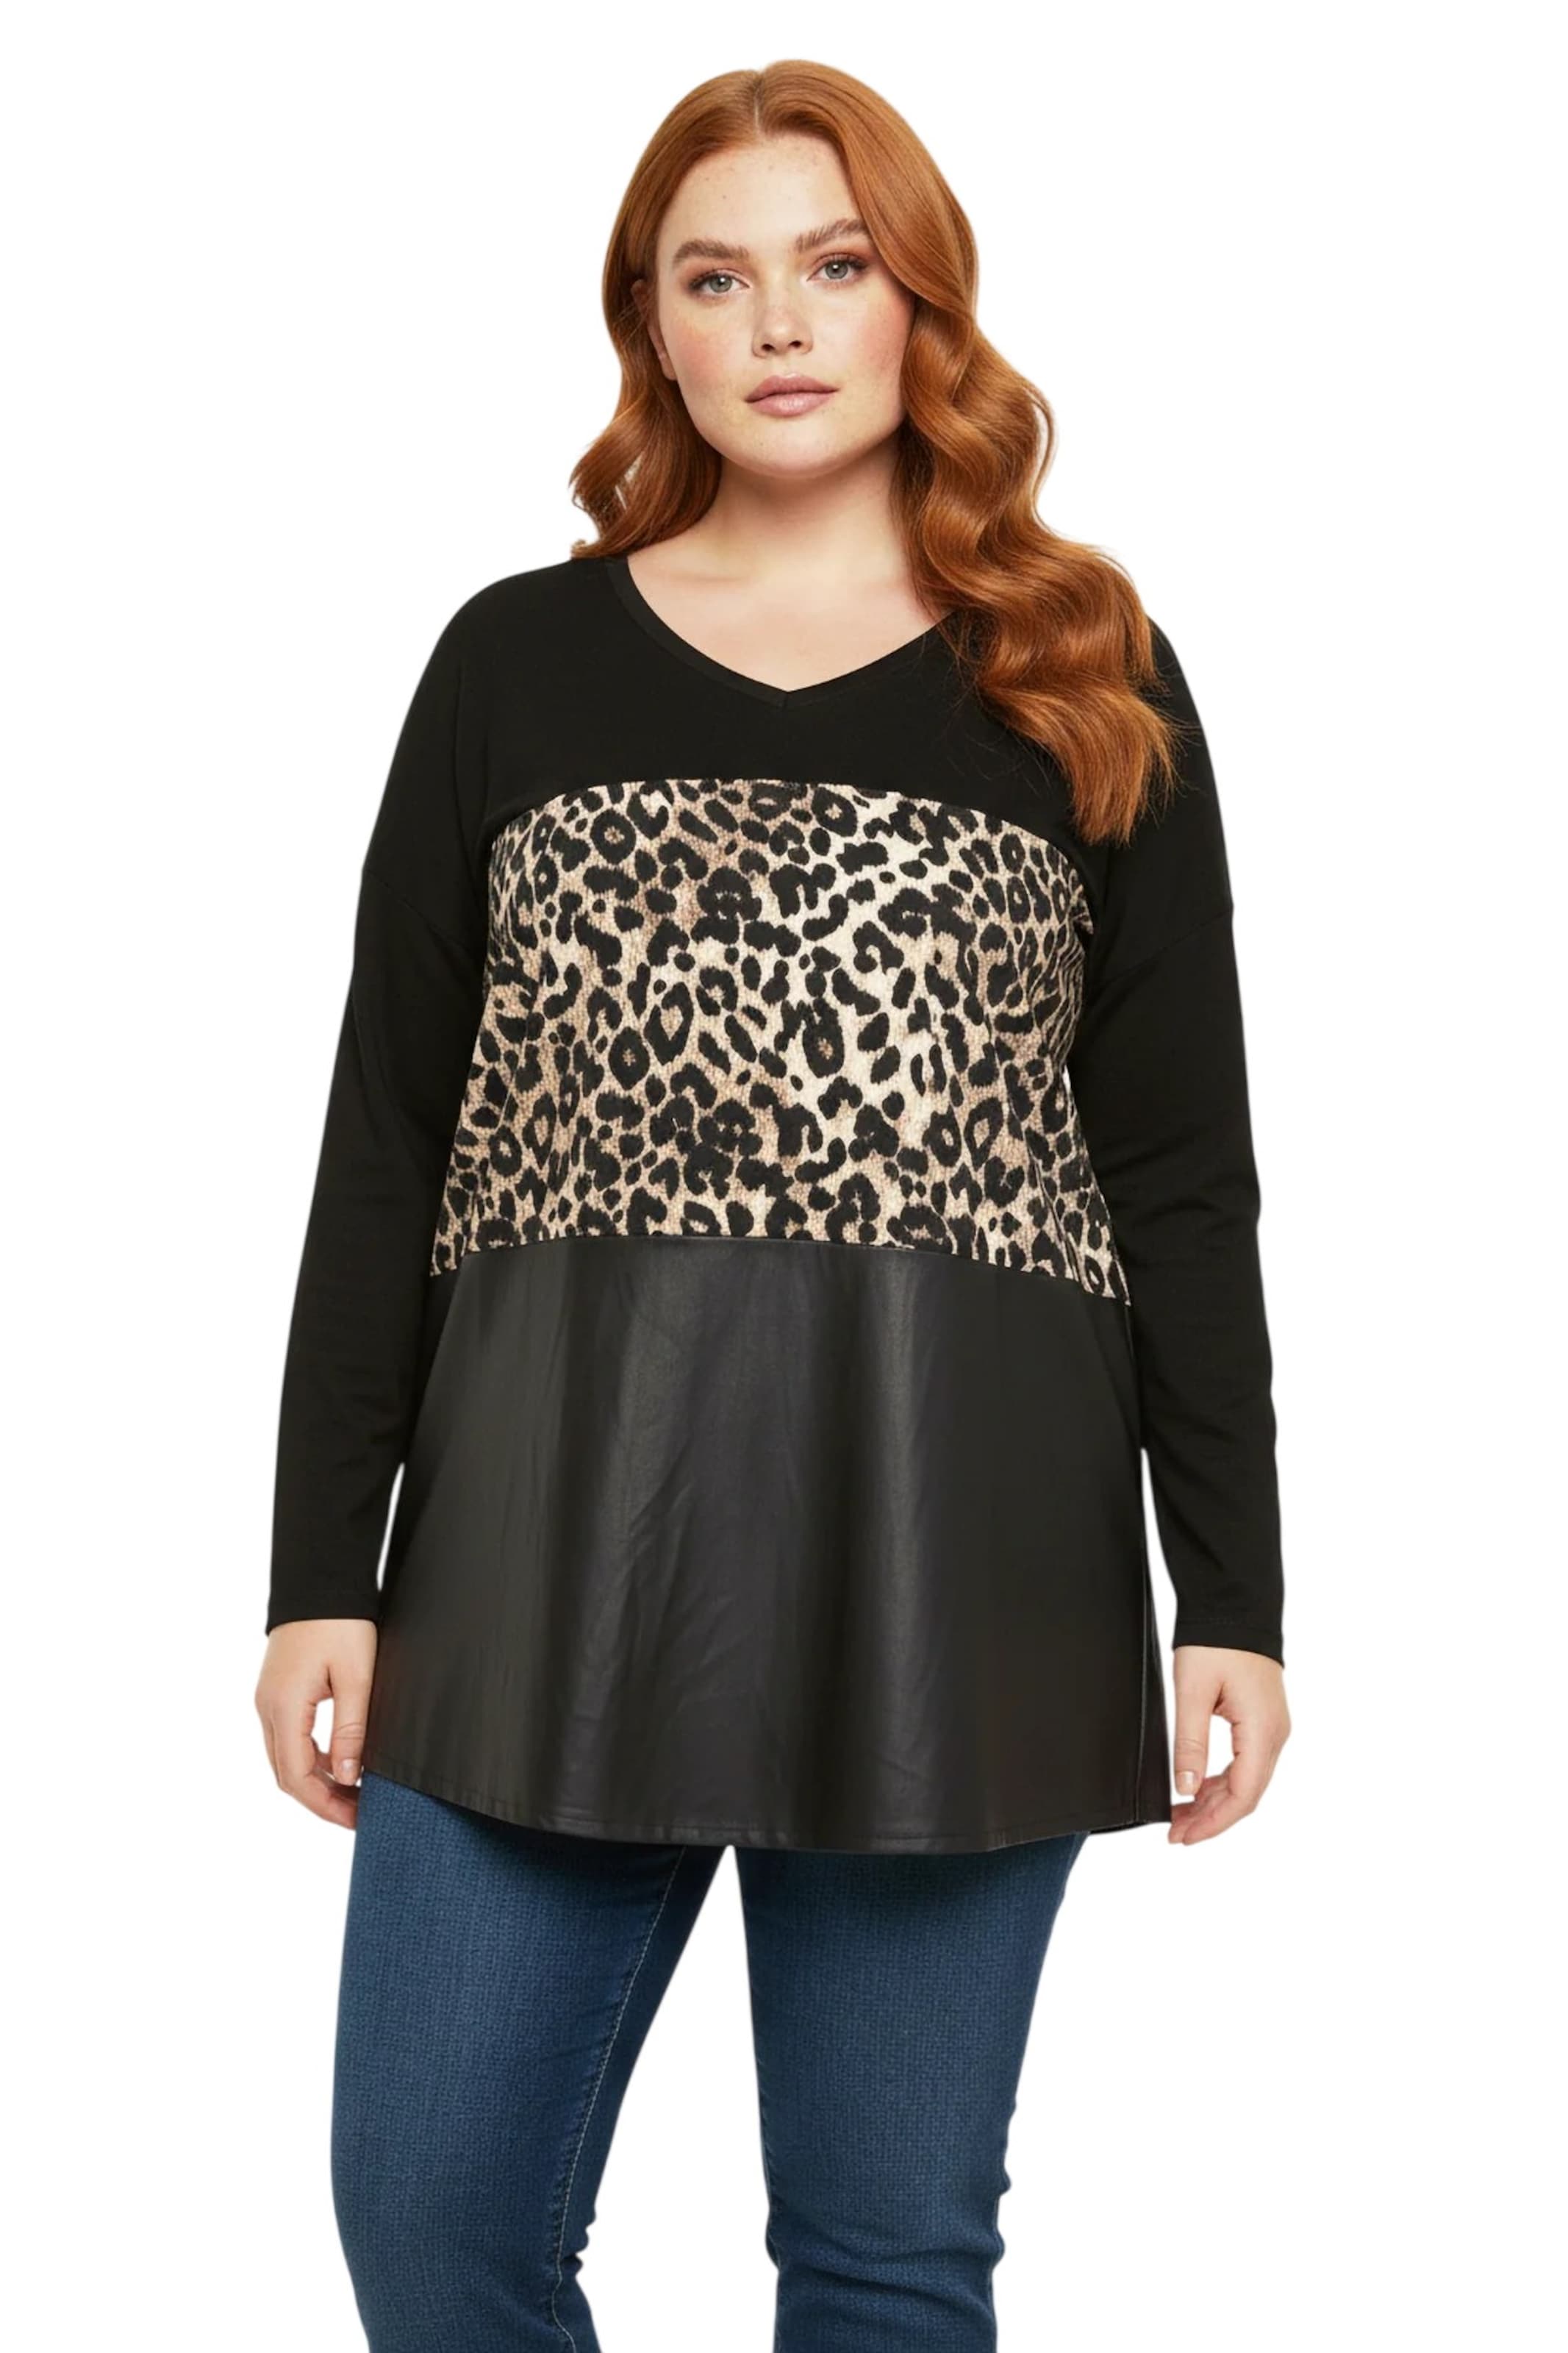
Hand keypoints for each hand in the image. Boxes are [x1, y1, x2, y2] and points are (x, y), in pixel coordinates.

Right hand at [254, 1618, 378, 1827]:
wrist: (320, 1579)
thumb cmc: (340, 1623)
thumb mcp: (356, 1677)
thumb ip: (351, 1730)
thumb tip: (350, 1777)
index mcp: (284, 1707)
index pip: (297, 1777)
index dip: (325, 1805)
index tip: (357, 1820)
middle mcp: (268, 1708)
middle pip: (286, 1774)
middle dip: (321, 1800)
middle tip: (359, 1814)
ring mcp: (269, 1700)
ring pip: (286, 1757)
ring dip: (317, 1780)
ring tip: (355, 1793)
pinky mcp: (278, 1691)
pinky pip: (290, 1737)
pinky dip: (313, 1757)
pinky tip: (343, 1760)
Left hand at [1167, 1646, 1289, 1844]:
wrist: (1235, 1605)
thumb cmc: (1216, 1642)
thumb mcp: (1193, 1691)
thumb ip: (1190, 1742)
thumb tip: (1186, 1788)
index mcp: (1262, 1731)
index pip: (1242, 1796)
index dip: (1212, 1823)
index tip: (1183, 1836)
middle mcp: (1275, 1735)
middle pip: (1247, 1795)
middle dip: (1212, 1819)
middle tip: (1176, 1833)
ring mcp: (1272, 1728)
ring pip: (1247, 1781)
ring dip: (1216, 1802)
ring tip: (1182, 1816)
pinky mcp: (1264, 1721)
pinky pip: (1247, 1763)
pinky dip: (1223, 1781)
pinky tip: (1199, 1787)